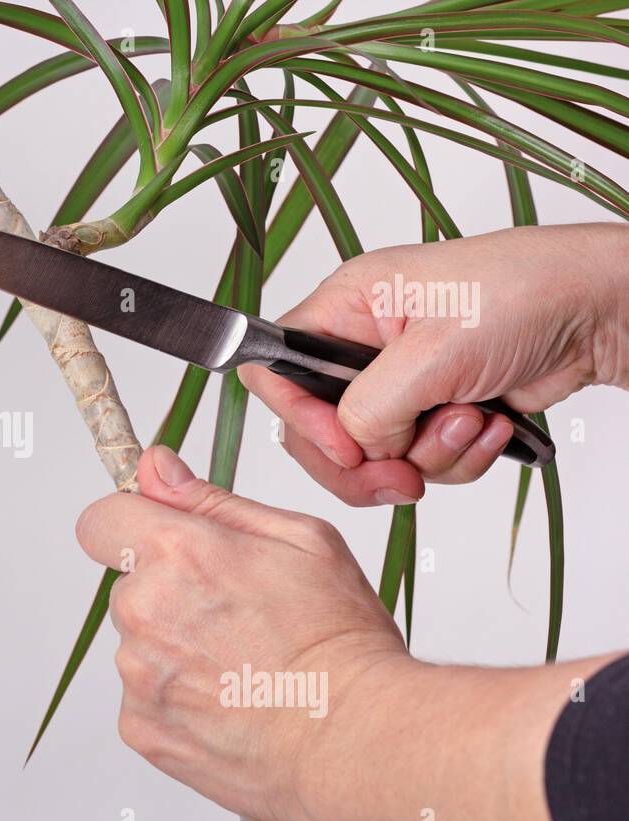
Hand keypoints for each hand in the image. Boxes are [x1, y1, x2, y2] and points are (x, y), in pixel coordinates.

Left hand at [75, 444, 406, 820]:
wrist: (355, 739)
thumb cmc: (339, 640)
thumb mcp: (299, 540)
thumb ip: (212, 501)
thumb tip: (155, 469)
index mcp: (175, 552)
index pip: (100, 521)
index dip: (130, 528)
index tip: (158, 544)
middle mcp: (144, 610)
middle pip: (130, 588)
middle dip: (170, 595)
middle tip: (237, 620)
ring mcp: (137, 674)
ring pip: (140, 646)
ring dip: (175, 650)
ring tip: (243, 669)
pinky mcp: (141, 727)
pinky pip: (146, 699)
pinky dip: (179, 700)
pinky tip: (231, 704)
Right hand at [239, 223, 628, 505]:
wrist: (599, 311)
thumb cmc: (525, 294)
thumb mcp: (433, 351)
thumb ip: (370, 407)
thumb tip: (357, 448)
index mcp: (345, 307)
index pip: (275, 370)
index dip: (298, 417)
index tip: (344, 447)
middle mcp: (363, 346)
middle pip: (319, 429)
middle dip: (364, 462)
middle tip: (400, 476)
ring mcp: (400, 382)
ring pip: (374, 454)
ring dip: (428, 453)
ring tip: (472, 418)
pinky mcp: (434, 410)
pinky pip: (419, 459)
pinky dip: (458, 456)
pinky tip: (490, 422)